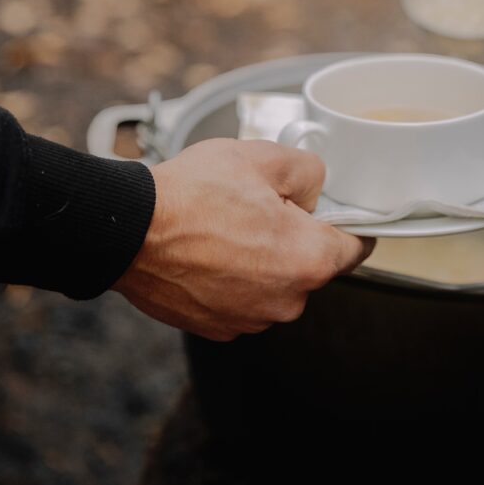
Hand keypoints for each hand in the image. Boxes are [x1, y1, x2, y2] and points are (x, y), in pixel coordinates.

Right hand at [112, 139, 374, 340]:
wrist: (128, 230)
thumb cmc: (191, 195)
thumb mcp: (263, 157)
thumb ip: (309, 170)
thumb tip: (316, 189)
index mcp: (308, 260)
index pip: (355, 247)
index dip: (348, 223)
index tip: (339, 215)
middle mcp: (286, 300)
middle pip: (310, 264)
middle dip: (295, 236)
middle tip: (260, 206)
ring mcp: (251, 319)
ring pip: (275, 281)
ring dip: (262, 258)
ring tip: (227, 227)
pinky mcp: (219, 327)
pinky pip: (244, 297)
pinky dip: (235, 278)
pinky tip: (210, 251)